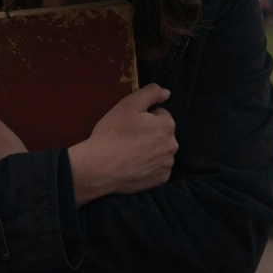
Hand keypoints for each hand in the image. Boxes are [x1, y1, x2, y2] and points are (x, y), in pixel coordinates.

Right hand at [68, 84, 176, 205]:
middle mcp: (172, 145)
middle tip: (127, 138)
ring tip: (129, 153)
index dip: (143, 117)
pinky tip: (134, 165)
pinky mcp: (160, 180)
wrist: (99, 167)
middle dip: (149, 134)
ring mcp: (167, 164)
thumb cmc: (112, 133)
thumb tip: (167, 92)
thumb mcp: (128, 104)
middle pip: (161, 134)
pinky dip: (149, 167)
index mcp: (167, 125)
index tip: (129, 124)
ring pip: (160, 151)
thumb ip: (150, 93)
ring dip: (150, 150)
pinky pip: (157, 169)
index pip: (159, 115)